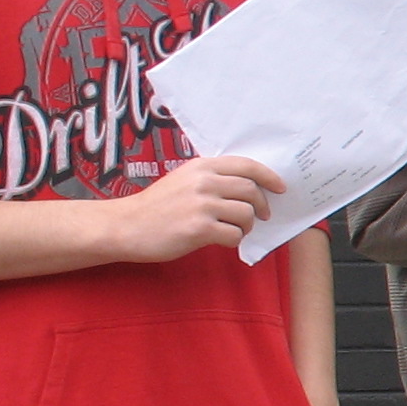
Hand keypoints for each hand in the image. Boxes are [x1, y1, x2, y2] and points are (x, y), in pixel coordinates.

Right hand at [110, 157, 283, 261]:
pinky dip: (234, 240)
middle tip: (260, 217)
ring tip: (235, 230)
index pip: (246, 165)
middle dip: (261, 205)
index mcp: (201, 167)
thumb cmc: (156, 206)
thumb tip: (249, 185)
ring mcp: (201, 205)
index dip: (269, 176)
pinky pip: (234, 234)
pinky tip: (222, 240)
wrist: (126, 226)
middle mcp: (203, 182)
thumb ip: (211, 178)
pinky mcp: (199, 229)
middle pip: (251, 190)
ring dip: (247, 225)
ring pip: (247, 214)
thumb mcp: (183, 180)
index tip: (280, 188)